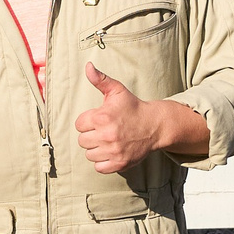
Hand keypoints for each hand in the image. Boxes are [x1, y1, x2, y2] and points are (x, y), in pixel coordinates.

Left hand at [73, 62, 207, 172]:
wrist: (154, 125)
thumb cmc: (133, 107)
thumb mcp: (117, 90)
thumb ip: (100, 79)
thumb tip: (87, 66)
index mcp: (102, 117)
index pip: (79, 125)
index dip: (88, 122)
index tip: (99, 120)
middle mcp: (106, 135)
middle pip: (82, 141)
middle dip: (91, 135)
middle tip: (104, 131)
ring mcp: (113, 150)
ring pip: (89, 154)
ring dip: (96, 149)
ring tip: (108, 141)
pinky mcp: (119, 163)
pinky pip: (99, 167)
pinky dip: (103, 162)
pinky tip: (111, 152)